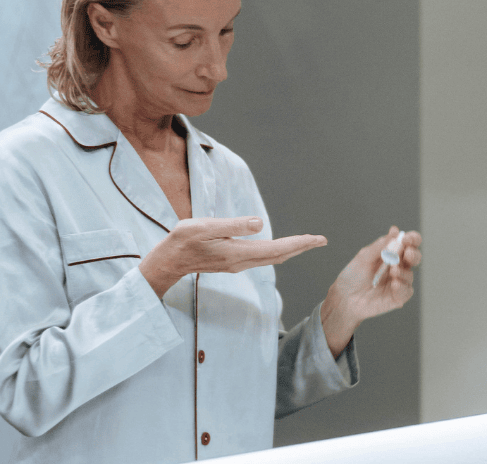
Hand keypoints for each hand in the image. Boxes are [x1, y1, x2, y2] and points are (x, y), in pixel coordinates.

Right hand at [139, 216, 326, 297]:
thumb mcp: (204, 227)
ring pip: (272, 258)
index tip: (318, 239)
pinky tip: (281, 248)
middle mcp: (241, 262)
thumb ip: (232, 226)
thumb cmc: (181, 241)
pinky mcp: (232, 262)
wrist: (166, 262)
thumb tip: (259, 223)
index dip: (299, 244)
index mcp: (238, 252)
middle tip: (321, 240)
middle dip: (301, 247)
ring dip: (290, 250)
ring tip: (306, 242)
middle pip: (279, 256)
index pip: (277, 249)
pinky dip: (277, 252)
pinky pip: (262, 258)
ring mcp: (237, 264)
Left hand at [321, 226, 421, 356]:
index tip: (407, 238)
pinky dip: (402, 286)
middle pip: (415, 258)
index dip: (412, 239)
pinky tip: (394, 285)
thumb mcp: (364, 257)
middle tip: (407, 253)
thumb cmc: (353, 276)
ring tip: (392, 271)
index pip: (408, 244)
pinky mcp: (397, 297)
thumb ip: (380, 245)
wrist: (344, 298)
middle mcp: (397, 267)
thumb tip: (395, 231)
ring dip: (403, 271)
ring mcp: (398, 282)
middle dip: (414, 254)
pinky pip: (407, 291)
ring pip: (410, 275)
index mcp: (391, 254)